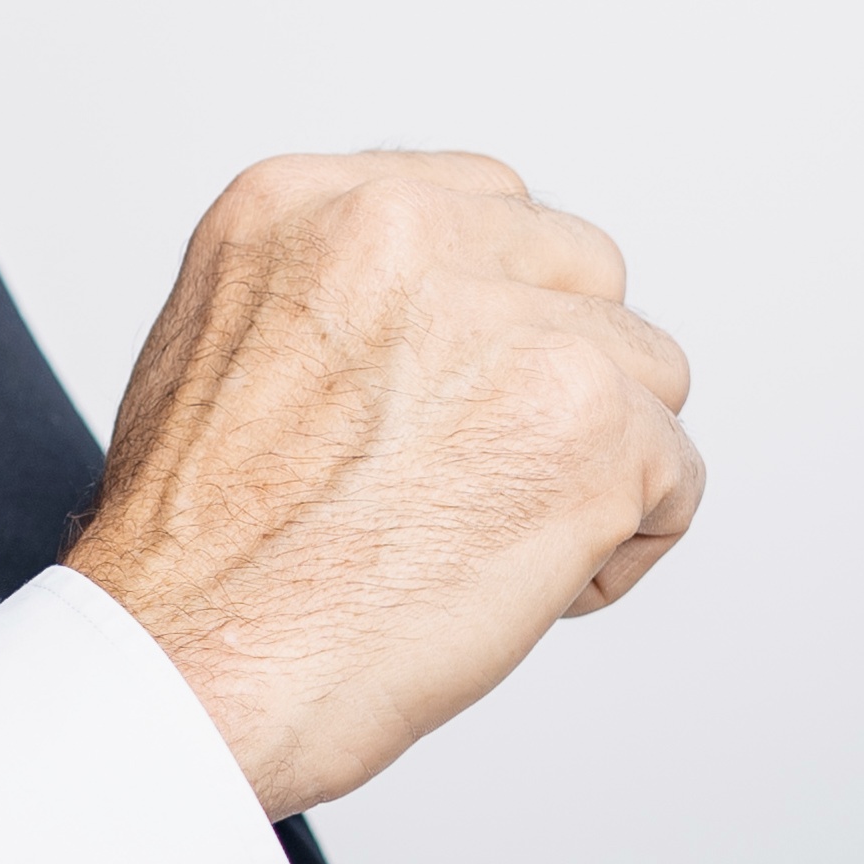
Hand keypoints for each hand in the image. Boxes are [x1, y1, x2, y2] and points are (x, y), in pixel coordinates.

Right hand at [59, 150, 702, 819]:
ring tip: (483, 534)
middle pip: (580, 271)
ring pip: (644, 368)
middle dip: (553, 372)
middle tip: (469, 474)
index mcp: (302, 201)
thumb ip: (341, 293)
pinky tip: (513, 583)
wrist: (188, 662)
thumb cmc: (191, 551)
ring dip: (592, 459)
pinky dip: (620, 547)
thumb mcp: (220, 343)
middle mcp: (403, 230)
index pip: (482, 204)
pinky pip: (675, 474)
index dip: (489, 312)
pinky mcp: (587, 422)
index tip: (451, 394)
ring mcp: (506, 321)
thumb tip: (446, 318)